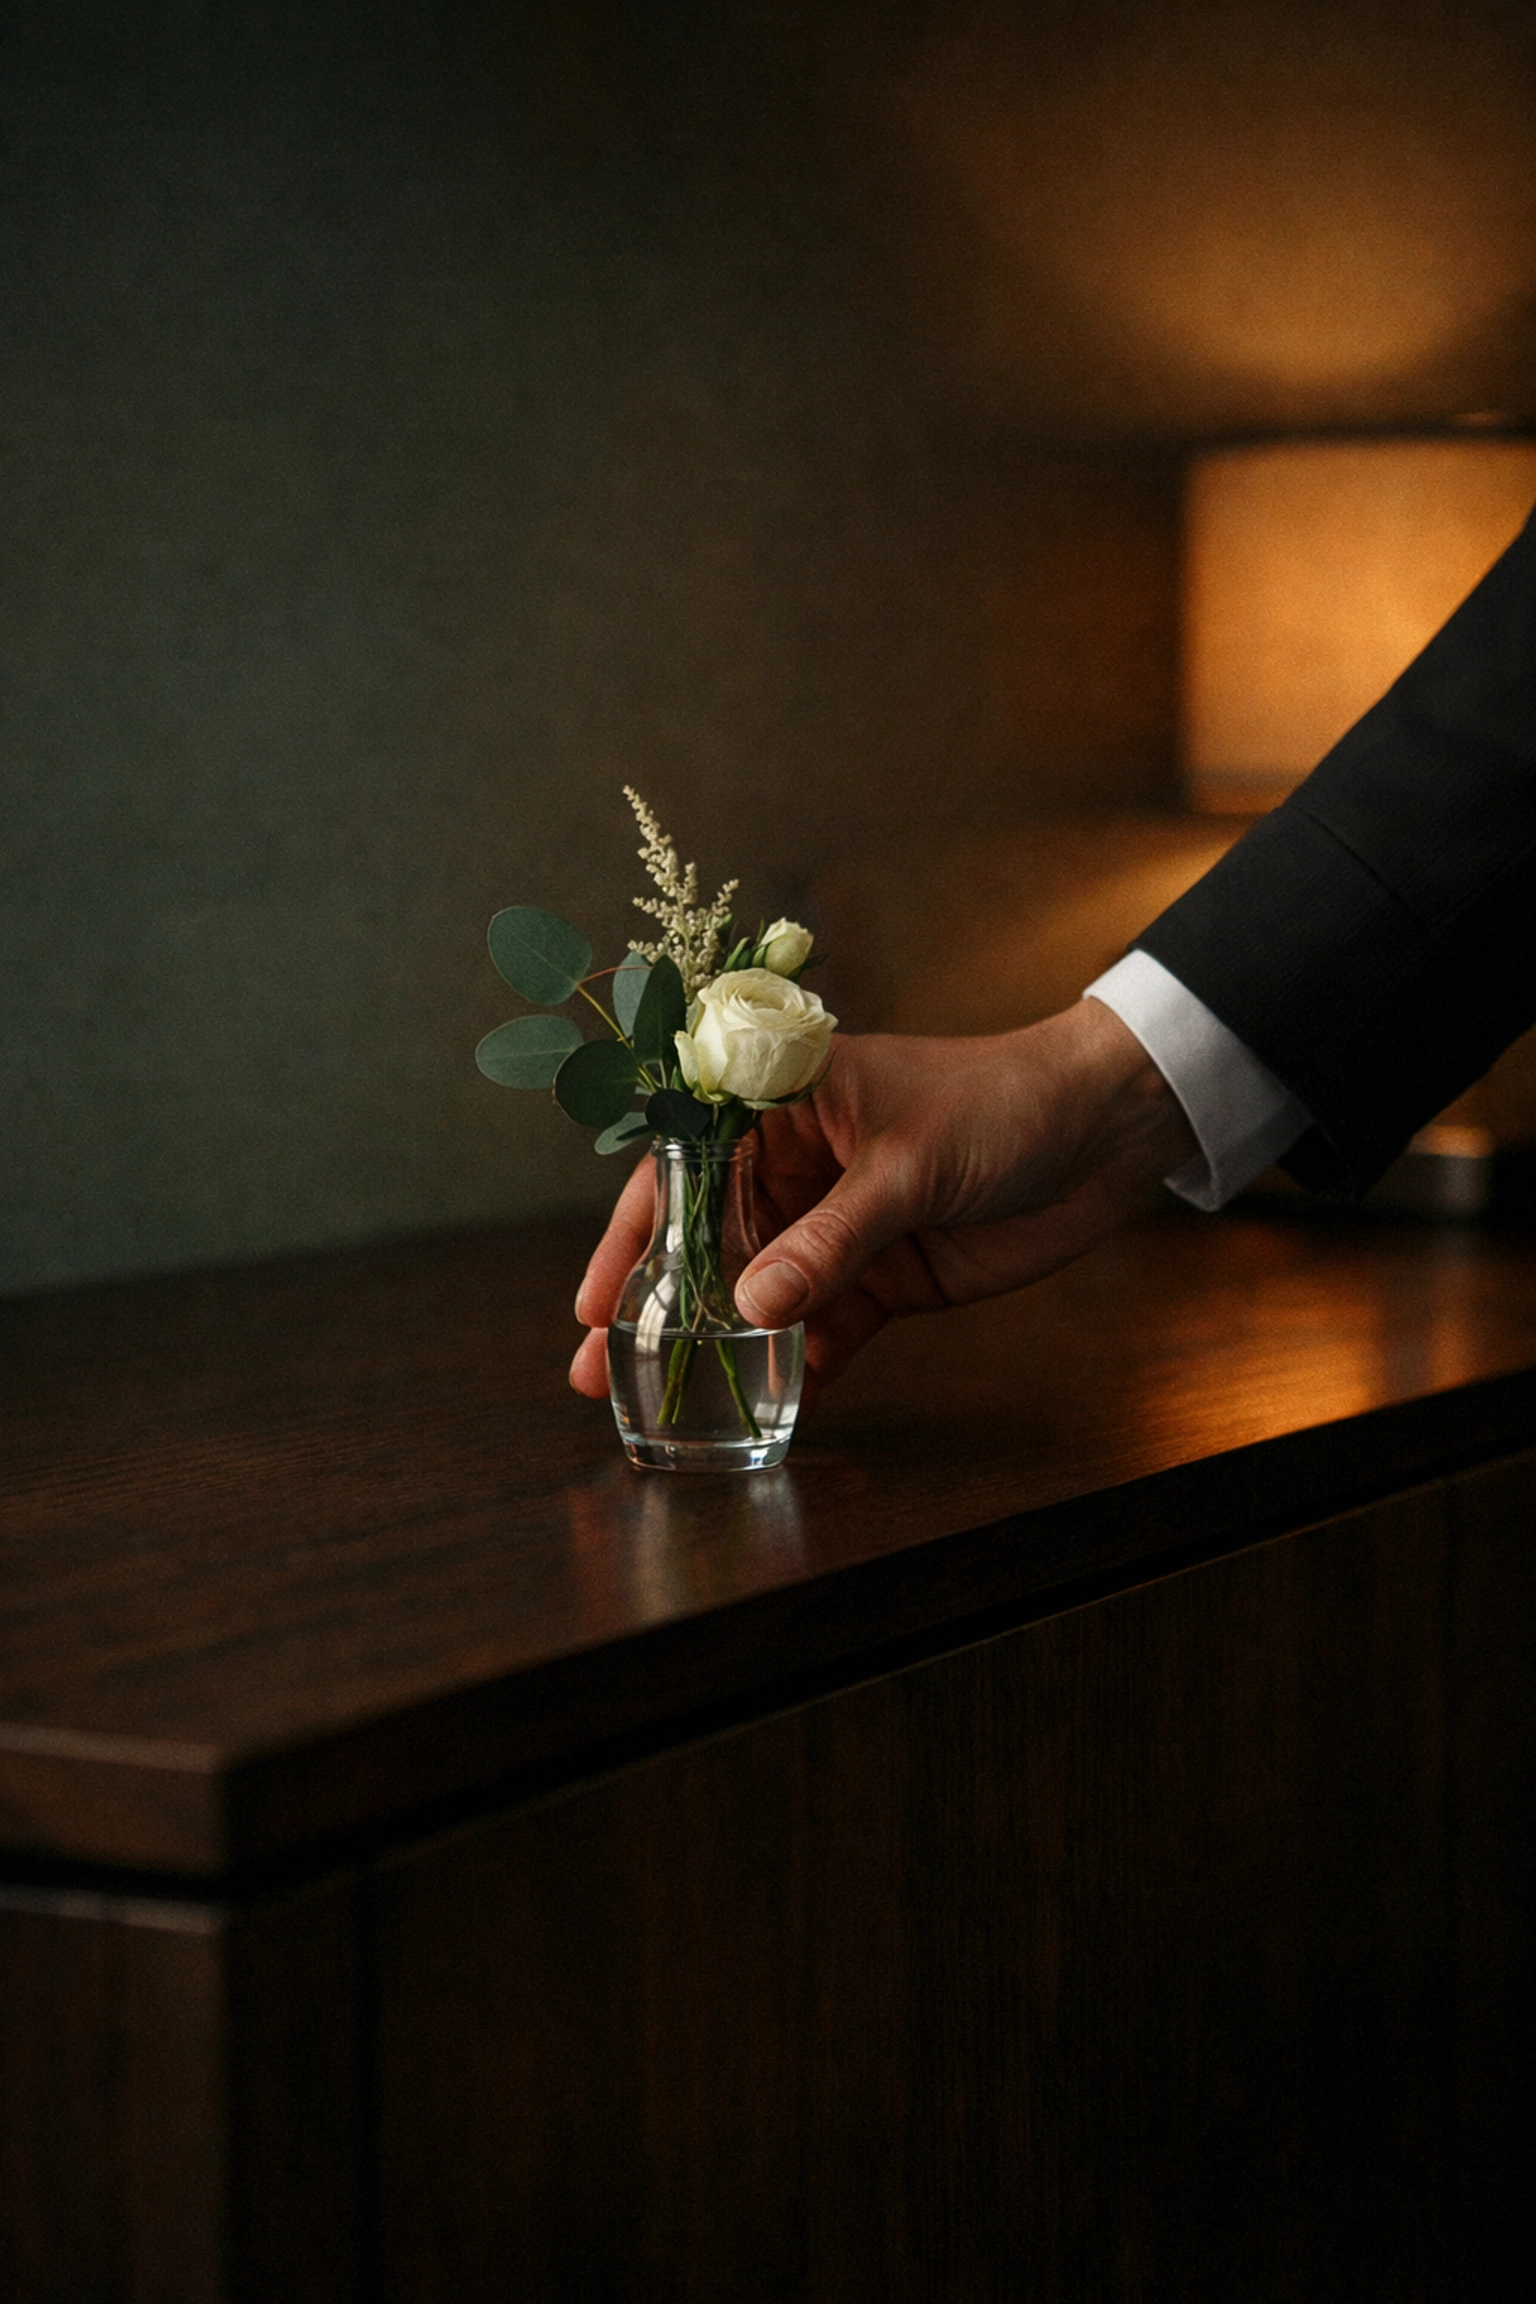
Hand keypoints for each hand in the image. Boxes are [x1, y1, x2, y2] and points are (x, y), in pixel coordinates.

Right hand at [569, 998, 1196, 1408]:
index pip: (685, 1163)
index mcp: (786, 1102)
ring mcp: (844, 1223)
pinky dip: (801, 1364)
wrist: (1108, 1128)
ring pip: (764, 1291)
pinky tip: (768, 1405)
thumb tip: (751, 1307)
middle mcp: (802, 1164)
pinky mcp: (889, 1273)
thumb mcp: (907, 1166)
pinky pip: (829, 1325)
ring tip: (665, 1403)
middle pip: (710, 1238)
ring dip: (718, 1345)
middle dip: (660, 1303)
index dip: (634, 1230)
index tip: (596, 1297)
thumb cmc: (1002, 1102)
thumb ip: (830, 1240)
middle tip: (603, 1368)